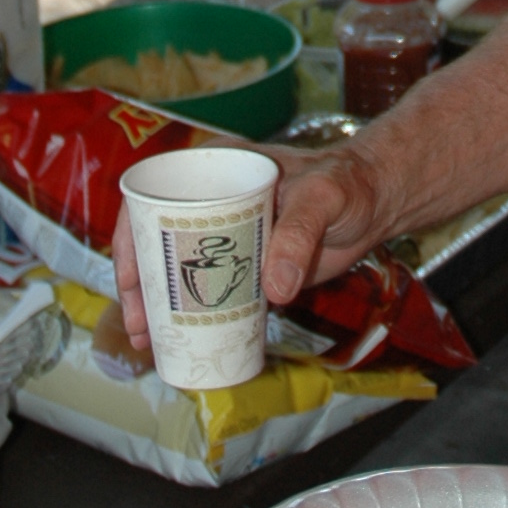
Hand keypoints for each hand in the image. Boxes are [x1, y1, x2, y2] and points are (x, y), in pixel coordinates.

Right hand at [111, 142, 383, 361]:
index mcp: (216, 167)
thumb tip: (273, 289)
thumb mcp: (322, 197)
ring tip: (148, 341)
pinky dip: (188, 313)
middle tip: (139, 325)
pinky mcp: (241, 262)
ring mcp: (223, 233)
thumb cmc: (348, 183)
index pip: (153, 198)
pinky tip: (177, 339)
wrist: (376, 203)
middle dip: (139, 285)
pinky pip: (205, 288)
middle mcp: (211, 198)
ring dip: (157, 304)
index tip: (130, 279)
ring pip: (175, 268)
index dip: (131, 240)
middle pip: (155, 240)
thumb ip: (298, 233)